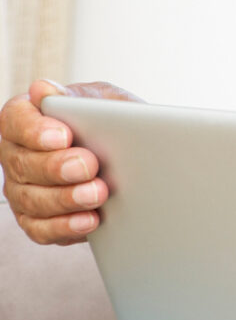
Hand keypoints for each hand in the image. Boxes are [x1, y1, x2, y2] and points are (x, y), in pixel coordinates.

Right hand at [1, 79, 141, 243]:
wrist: (135, 155)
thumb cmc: (113, 120)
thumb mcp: (106, 101)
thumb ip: (78, 97)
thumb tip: (42, 89)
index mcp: (27, 118)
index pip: (15, 121)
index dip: (35, 130)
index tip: (63, 135)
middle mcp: (16, 155)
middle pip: (22, 164)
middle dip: (56, 167)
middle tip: (89, 166)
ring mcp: (23, 189)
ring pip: (31, 199)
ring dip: (65, 199)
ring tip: (97, 193)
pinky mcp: (36, 219)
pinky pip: (41, 229)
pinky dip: (65, 227)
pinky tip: (89, 220)